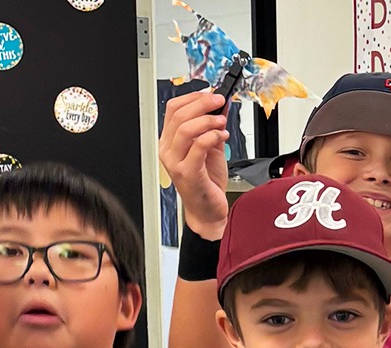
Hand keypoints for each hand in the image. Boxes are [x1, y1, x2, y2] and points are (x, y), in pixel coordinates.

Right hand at [159, 90, 232, 240]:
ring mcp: (175, 162)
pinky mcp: (187, 173)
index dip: (193, 97)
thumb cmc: (207, 183)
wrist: (208, 211)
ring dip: (207, 120)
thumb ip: (213, 128)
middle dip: (202, 104)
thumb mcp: (211, 148)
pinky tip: (222, 136)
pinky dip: (212, 136)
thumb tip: (221, 107)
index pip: (173, 109)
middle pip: (179, 115)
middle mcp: (168, 150)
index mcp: (170, 141)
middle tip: (219, 102)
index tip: (211, 94)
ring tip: (221, 122)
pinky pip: (197, 147)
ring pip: (185, 129)